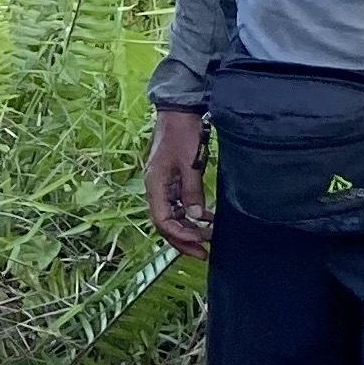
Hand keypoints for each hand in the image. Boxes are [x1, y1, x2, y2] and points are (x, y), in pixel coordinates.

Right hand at [144, 109, 211, 256]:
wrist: (177, 111)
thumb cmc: (182, 134)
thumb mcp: (190, 163)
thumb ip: (191, 190)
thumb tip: (195, 215)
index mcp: (155, 185)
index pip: (162, 220)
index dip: (180, 235)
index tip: (200, 243)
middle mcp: (155, 188)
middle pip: (164, 223)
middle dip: (183, 240)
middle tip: (204, 252)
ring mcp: (162, 185)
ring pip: (171, 216)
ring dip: (188, 228)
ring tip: (208, 237)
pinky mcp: (171, 180)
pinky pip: (177, 204)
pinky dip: (190, 215)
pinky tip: (206, 218)